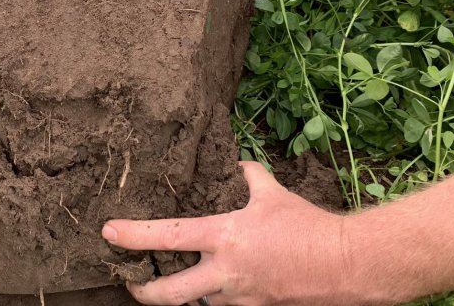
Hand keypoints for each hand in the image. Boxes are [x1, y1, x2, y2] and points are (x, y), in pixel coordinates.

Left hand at [101, 161, 366, 305]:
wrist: (345, 266)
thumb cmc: (308, 227)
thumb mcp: (274, 194)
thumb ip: (249, 177)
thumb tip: (237, 163)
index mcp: (225, 237)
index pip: (167, 236)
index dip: (132, 235)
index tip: (108, 232)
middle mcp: (224, 273)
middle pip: (167, 295)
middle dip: (141, 292)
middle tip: (129, 284)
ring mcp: (237, 298)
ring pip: (196, 304)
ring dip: (186, 295)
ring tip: (174, 283)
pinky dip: (215, 299)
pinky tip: (216, 289)